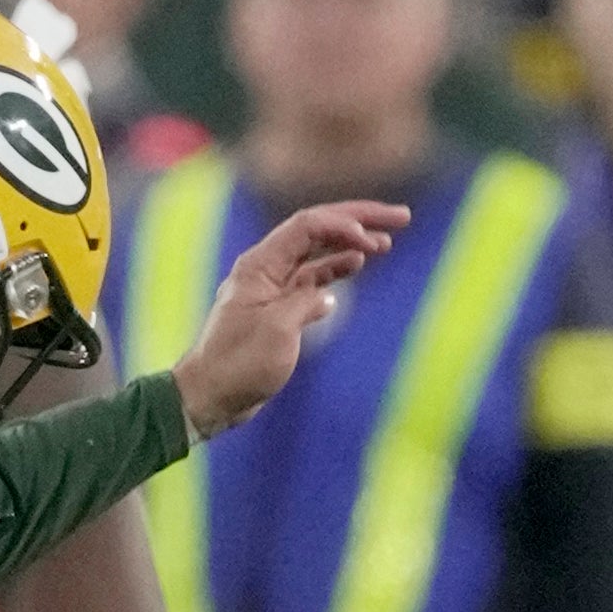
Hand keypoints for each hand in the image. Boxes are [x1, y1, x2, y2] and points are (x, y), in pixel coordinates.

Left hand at [171, 198, 410, 436]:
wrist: (211, 395)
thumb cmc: (238, 364)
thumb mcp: (277, 331)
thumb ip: (306, 303)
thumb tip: (326, 296)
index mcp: (260, 264)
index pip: (308, 226)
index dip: (345, 224)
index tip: (372, 239)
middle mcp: (266, 267)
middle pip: (317, 230)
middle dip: (358, 220)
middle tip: (400, 216)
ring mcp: (273, 286)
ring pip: (318, 252)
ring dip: (352, 243)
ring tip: (386, 242)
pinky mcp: (280, 307)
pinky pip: (313, 277)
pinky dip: (337, 269)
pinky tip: (359, 264)